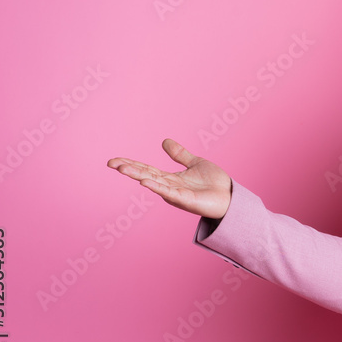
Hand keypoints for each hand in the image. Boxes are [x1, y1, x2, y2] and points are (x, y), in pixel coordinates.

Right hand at [107, 139, 231, 219]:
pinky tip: (145, 182)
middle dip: (129, 169)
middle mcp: (169, 186)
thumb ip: (179, 154)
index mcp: (170, 178)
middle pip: (145, 175)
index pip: (146, 169)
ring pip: (154, 183)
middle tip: (112, 163)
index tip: (114, 160)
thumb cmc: (214, 183)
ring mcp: (176, 194)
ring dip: (138, 175)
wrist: (230, 196)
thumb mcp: (195, 163)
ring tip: (123, 169)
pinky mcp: (186, 200)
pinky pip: (169, 193)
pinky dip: (157, 187)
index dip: (131, 163)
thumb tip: (164, 141)